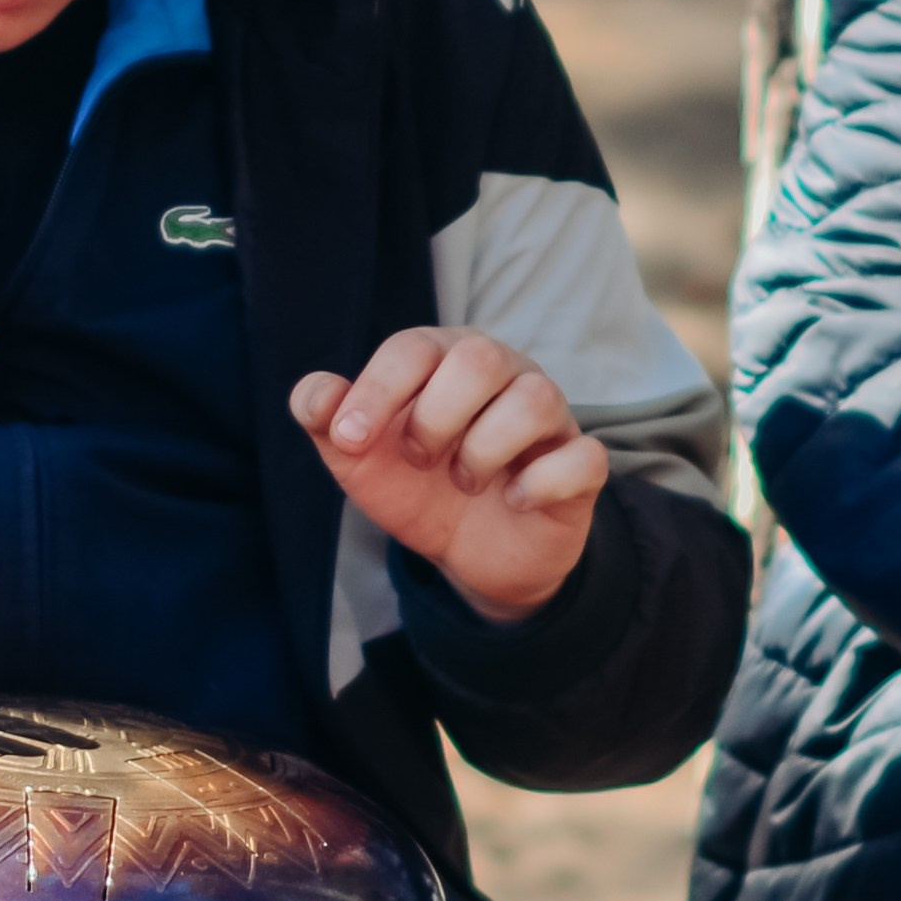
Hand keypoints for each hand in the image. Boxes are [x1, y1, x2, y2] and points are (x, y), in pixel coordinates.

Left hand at [289, 328, 605, 622]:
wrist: (467, 553)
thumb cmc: (414, 485)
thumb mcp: (359, 458)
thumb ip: (327, 420)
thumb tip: (315, 395)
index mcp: (445, 357)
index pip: (413, 347)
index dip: (376, 391)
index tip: (351, 440)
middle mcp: (503, 372)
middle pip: (480, 358)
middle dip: (434, 416)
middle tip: (418, 459)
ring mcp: (550, 416)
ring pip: (536, 399)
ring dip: (485, 449)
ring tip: (463, 480)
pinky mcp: (580, 463)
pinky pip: (584, 457)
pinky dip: (542, 483)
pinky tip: (513, 500)